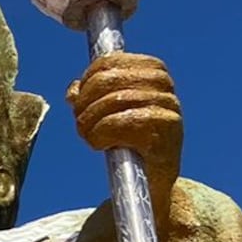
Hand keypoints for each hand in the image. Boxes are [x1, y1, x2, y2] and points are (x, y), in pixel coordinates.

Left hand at [67, 51, 182, 200]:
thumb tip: (73, 90)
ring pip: (111, 101)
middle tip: (80, 124)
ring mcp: (167, 104)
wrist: (154, 180)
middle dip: (84, 104)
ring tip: (89, 137)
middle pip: (106, 81)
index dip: (87, 81)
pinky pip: (119, 122)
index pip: (108, 62)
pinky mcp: (166, 128)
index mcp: (153, 70)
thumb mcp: (109, 114)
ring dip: (90, 123)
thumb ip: (90, 97)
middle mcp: (163, 83)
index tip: (80, 102)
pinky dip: (101, 135)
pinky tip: (100, 145)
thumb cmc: (133, 143)